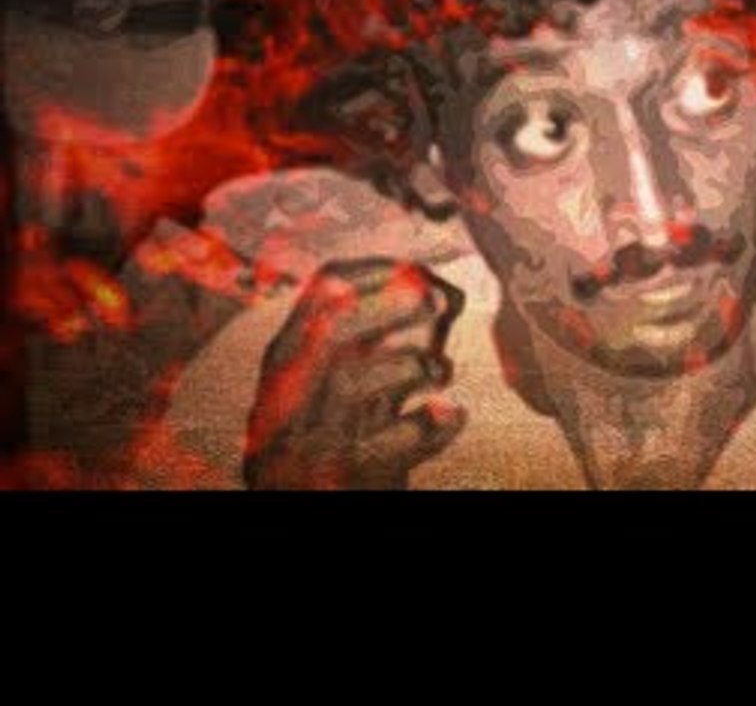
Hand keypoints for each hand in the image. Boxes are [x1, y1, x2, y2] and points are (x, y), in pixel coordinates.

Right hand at [243, 259, 465, 489]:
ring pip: (354, 382)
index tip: (418, 271)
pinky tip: (453, 412)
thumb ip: (378, 331)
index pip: (319, 292)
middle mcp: (287, 392)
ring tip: (439, 369)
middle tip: (439, 301)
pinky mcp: (344, 475)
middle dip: (391, 306)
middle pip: (332, 332)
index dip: (374, 272)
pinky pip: (394, 441)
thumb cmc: (339, 424)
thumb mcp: (341, 372)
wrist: (306, 499)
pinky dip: (433, 422)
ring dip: (412, 365)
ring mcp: (312, 437)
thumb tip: (448, 293)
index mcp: (287, 356)